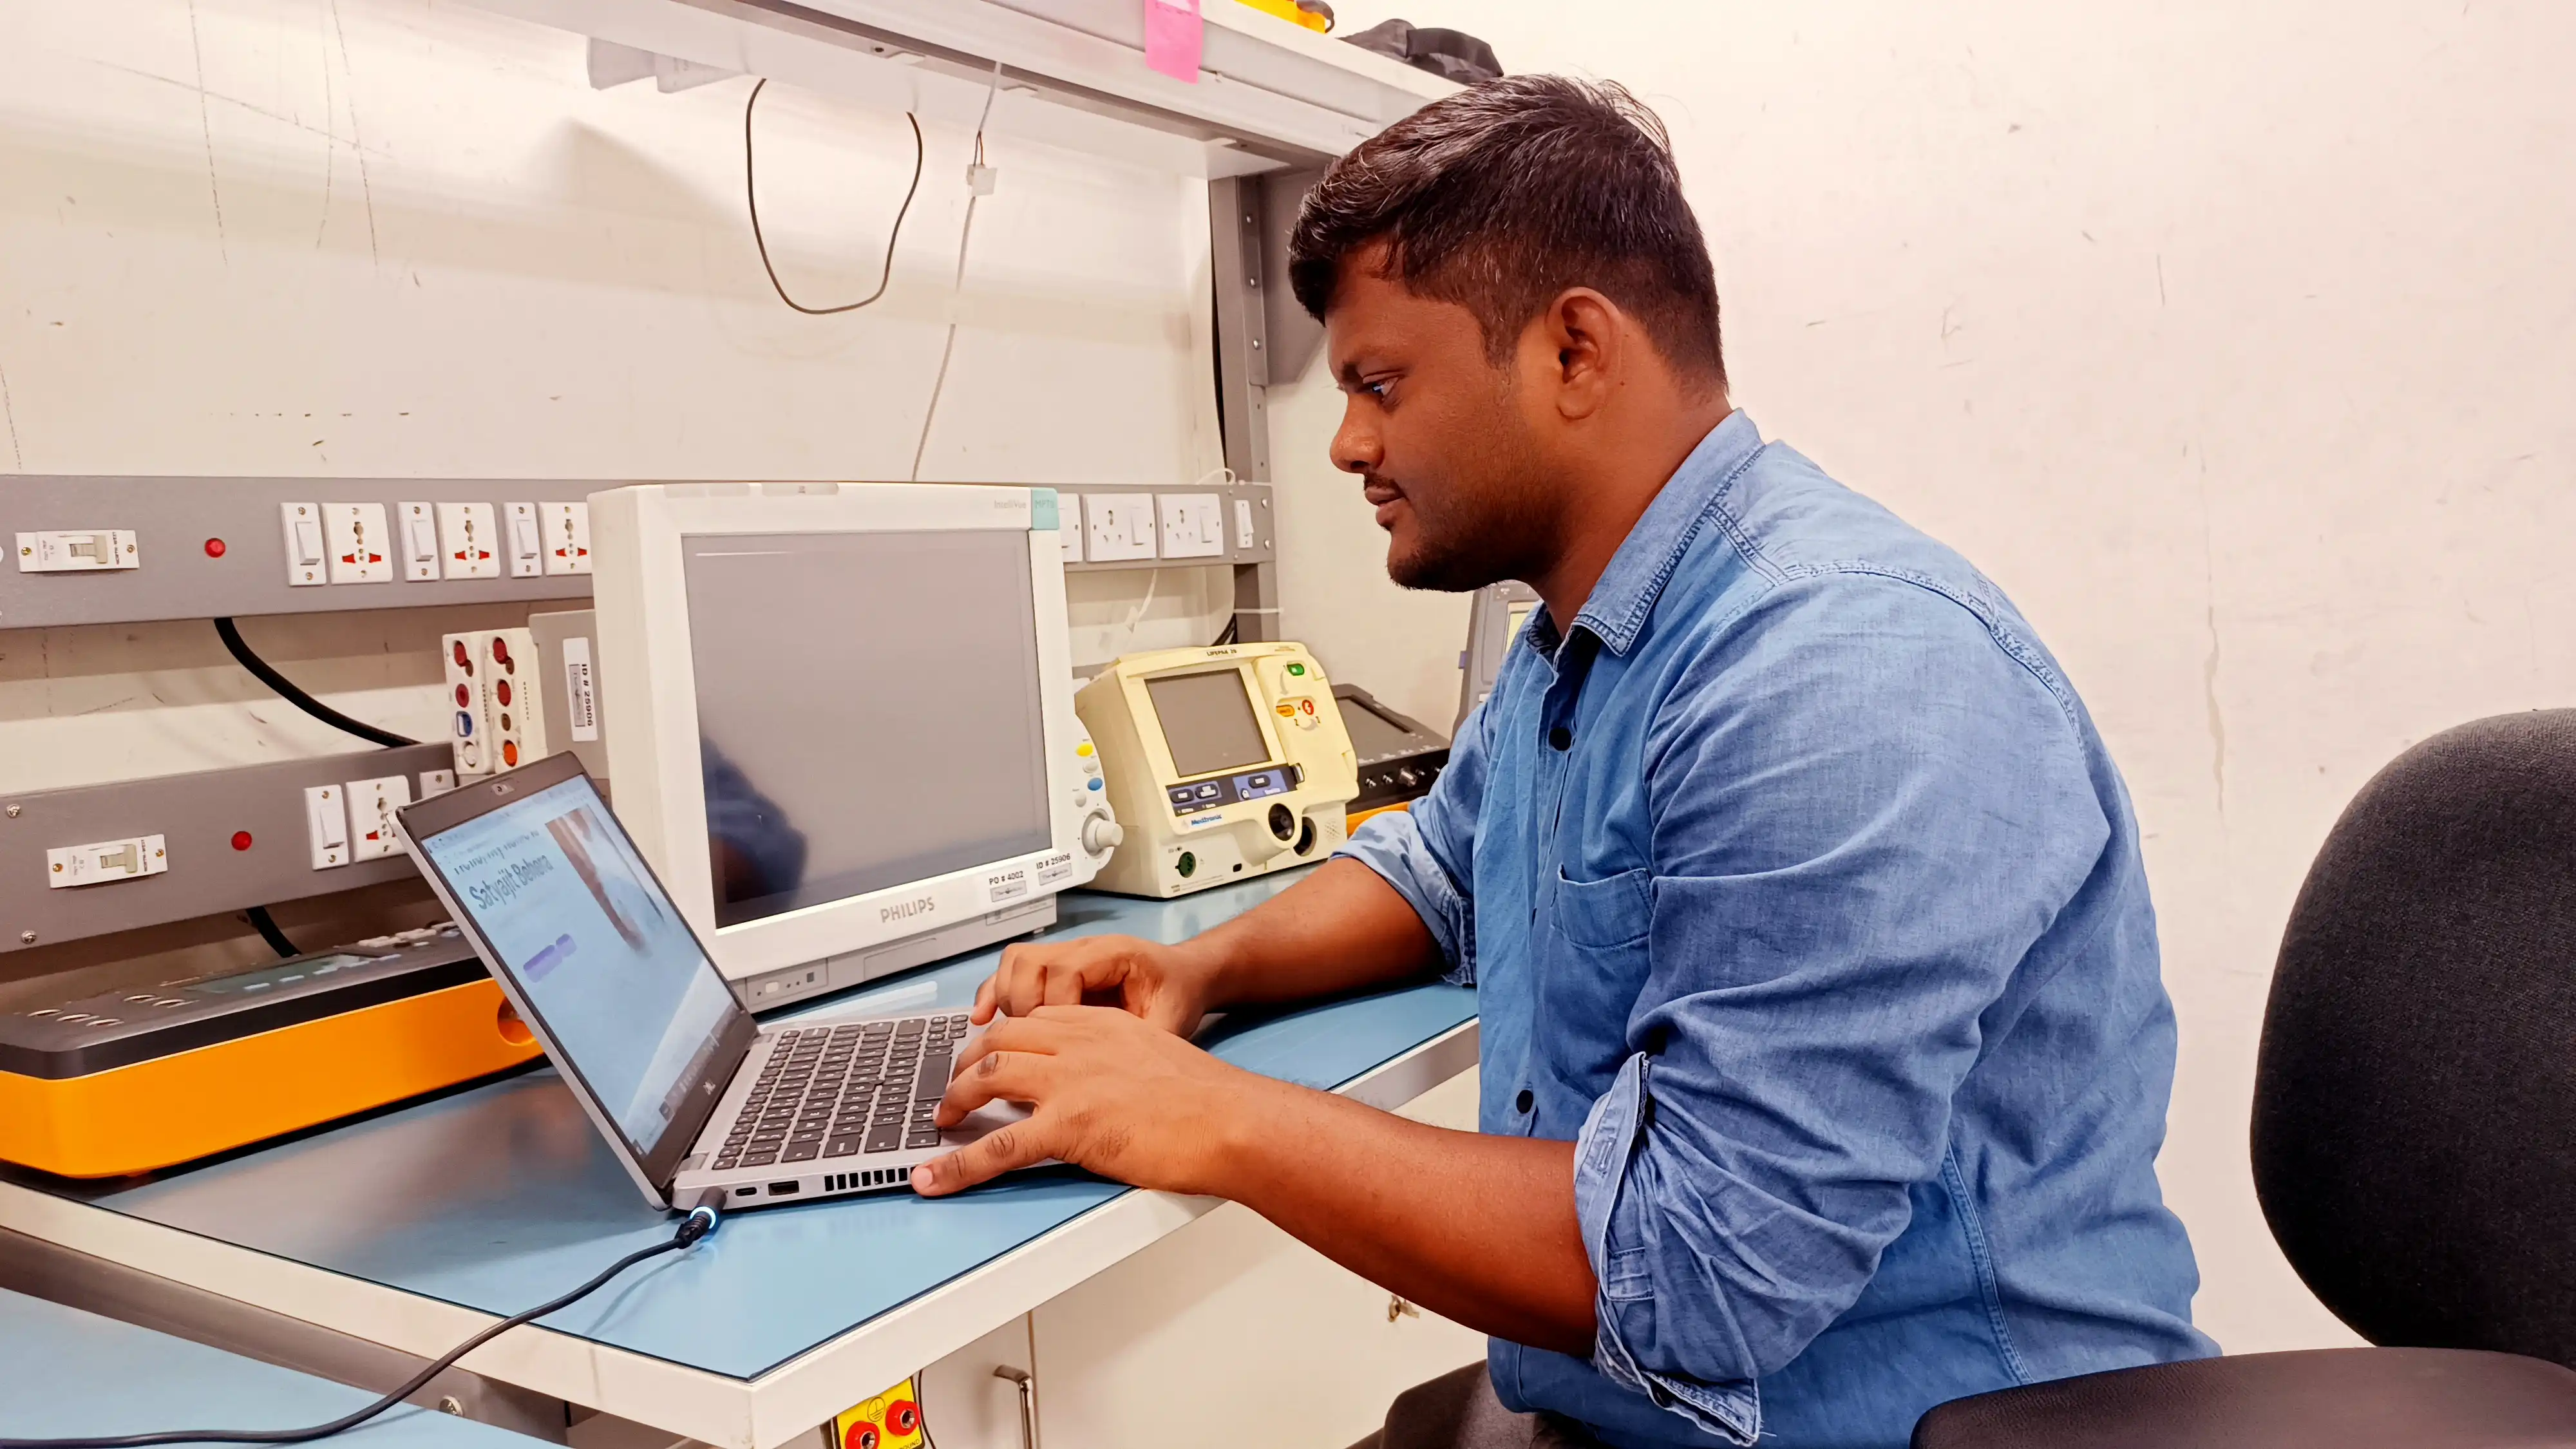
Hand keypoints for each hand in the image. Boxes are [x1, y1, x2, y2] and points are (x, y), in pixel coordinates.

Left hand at [914, 1005, 1271, 1197]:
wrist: (1229, 1119)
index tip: (988, 1054)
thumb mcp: (1159, 1055)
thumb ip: (1122, 1061)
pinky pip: (997, 1147)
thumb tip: (1108, 1087)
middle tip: (954, 1086)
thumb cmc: (1209, 1099)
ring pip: (988, 1079)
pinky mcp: (1067, 1126)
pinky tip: (933, 1178)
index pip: (1033, 1022)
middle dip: (967, 1063)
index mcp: (1101, 1025)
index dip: (1001, 1039)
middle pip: (1000, 1042)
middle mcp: (1078, 1044)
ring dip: (956, 1099)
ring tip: (942, 1119)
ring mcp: (1068, 1083)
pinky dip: (957, 1165)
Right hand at [972, 934, 1221, 1035]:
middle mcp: (1082, 948)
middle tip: (1026, 1049)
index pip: (1064, 972)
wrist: (1184, 975)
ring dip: (1004, 1000)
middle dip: (1020, 1009)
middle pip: (1028, 964)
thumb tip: (1111, 1079)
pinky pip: (1012, 971)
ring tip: (1003, 1037)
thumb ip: (1141, 1043)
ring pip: (1014, 964)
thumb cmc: (1177, 997)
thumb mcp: (1170, 1022)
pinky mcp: (1053, 969)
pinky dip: (993, 992)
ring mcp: (1064, 954)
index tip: (1055, 1047)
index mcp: (1112, 955)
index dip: (1052, 1010)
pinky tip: (981, 1018)